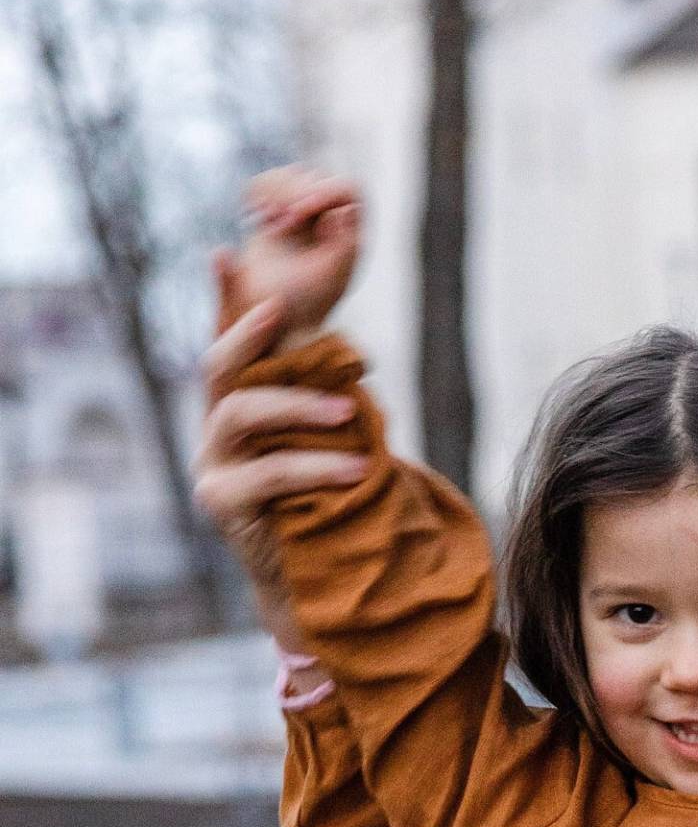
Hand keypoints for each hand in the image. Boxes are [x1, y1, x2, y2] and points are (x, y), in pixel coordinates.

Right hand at [192, 296, 365, 645]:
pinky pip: (268, 473)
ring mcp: (211, 462)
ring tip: (351, 412)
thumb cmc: (324, 497)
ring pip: (241, 413)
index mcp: (236, 400)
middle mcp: (214, 425)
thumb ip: (324, 398)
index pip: (224, 340)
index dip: (221, 300)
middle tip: (288, 314)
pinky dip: (315, 465)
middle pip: (217, 367)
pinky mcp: (221, 501)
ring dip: (297, 405)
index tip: (224, 254)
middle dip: (249, 335)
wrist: (313, 571)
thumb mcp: (326, 440)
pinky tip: (357, 467)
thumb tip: (351, 350)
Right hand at [214, 166, 361, 347]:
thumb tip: (346, 210)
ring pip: (290, 175)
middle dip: (295, 191)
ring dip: (276, 191)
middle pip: (315, 177)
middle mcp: (328, 217)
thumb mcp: (332, 279)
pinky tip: (258, 216)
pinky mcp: (275, 212)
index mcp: (350, 231)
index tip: (301, 211)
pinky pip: (266, 183)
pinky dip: (259, 192)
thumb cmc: (309, 303)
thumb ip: (346, 246)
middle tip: (281, 222)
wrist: (277, 316)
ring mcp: (301, 212)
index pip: (347, 190)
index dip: (324, 191)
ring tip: (270, 223)